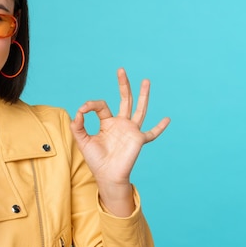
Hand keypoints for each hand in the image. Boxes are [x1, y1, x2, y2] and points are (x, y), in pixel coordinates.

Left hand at [70, 68, 169, 215]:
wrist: (106, 175)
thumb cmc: (95, 160)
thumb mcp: (82, 141)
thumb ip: (78, 126)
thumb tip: (78, 111)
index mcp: (108, 122)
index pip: (102, 106)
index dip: (91, 104)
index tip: (82, 109)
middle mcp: (121, 124)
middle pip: (124, 100)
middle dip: (123, 85)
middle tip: (121, 70)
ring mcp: (131, 130)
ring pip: (139, 109)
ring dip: (143, 95)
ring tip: (146, 80)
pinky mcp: (138, 140)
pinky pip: (152, 133)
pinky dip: (160, 127)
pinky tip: (167, 119)